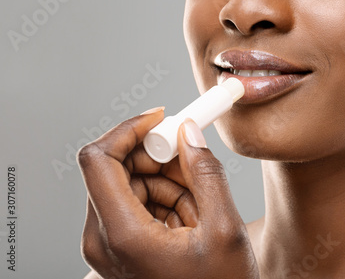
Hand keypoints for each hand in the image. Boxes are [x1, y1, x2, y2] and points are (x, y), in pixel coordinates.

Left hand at [77, 107, 258, 278]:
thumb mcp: (224, 230)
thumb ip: (206, 173)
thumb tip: (189, 133)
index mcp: (122, 236)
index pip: (98, 160)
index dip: (127, 129)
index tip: (160, 119)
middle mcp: (103, 241)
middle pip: (117, 171)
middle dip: (158, 160)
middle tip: (192, 162)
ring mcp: (109, 245)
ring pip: (131, 185)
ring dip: (168, 183)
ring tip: (199, 208)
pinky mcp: (120, 247)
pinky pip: (137, 204)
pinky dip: (165, 200)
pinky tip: (190, 219)